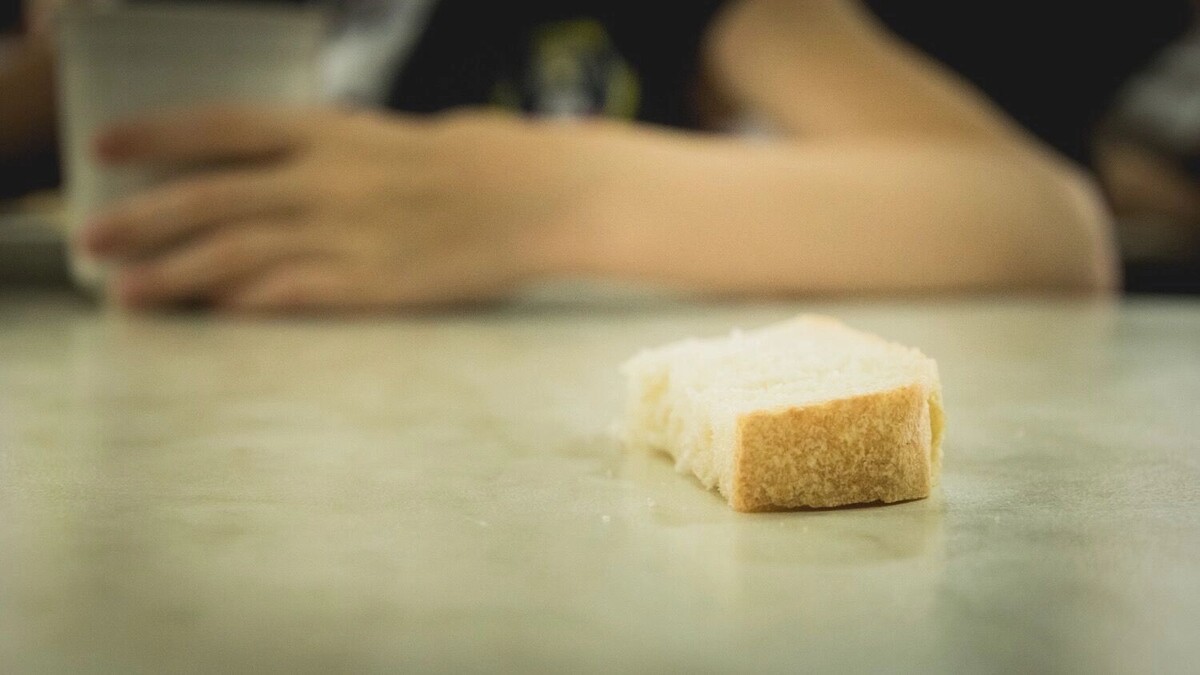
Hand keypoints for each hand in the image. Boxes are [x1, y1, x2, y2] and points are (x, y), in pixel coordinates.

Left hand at [83, 106, 582, 311]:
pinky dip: (245, 303)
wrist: (537, 197)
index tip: (105, 148)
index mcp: (332, 134)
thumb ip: (327, 150)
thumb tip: (271, 164)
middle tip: (90, 238)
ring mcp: (348, 233)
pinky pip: (293, 294)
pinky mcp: (374, 284)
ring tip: (126, 293)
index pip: (223, 127)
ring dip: (173, 274)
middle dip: (142, 219)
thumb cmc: (471, 162)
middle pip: (212, 198)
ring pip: (238, 253)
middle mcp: (328, 179)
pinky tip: (211, 315)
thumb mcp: (389, 138)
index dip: (157, 136)